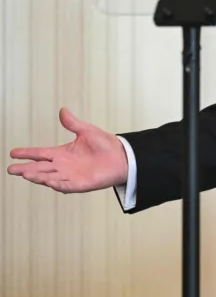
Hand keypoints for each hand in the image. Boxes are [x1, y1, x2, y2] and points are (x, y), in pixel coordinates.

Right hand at [7, 107, 128, 193]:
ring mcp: (70, 176)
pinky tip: (48, 181)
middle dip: (25, 168)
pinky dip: (57, 184)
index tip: (13, 153)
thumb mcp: (87, 131)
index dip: (27, 153)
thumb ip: (73, 123)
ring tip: (26, 174)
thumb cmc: (106, 145)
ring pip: (49, 177)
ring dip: (38, 176)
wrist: (122, 157)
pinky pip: (66, 185)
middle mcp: (63, 166)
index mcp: (62, 153)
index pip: (40, 153)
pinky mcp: (80, 184)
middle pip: (40, 168)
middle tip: (12, 169)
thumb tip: (63, 110)